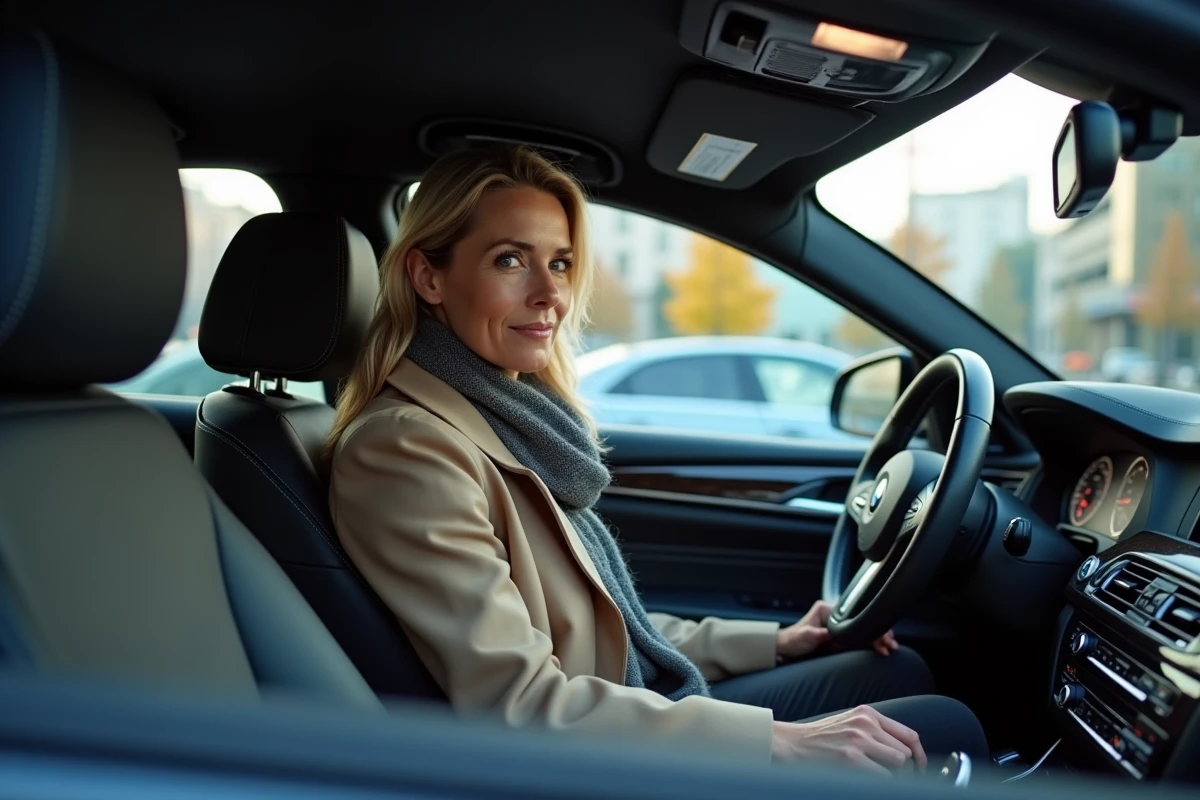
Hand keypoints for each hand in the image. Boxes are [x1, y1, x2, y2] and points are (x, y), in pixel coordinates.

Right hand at [770, 706, 926, 776]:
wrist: (792, 744)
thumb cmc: (820, 738)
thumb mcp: (849, 723)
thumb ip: (874, 731)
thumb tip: (906, 752)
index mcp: (867, 713)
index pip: (909, 735)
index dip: (920, 755)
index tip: (920, 768)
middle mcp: (866, 723)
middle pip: (906, 751)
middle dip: (903, 768)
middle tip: (893, 777)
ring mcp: (859, 740)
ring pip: (899, 763)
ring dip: (891, 775)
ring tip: (874, 776)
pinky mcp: (851, 758)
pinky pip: (884, 776)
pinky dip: (879, 782)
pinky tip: (864, 779)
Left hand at [775, 600, 900, 660]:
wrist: (785, 648)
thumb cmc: (793, 640)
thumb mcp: (807, 636)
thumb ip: (822, 634)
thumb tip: (837, 633)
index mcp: (827, 609)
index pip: (854, 616)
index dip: (869, 626)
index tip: (880, 636)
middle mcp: (835, 615)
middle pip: (862, 622)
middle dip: (878, 633)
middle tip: (890, 645)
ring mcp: (838, 625)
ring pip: (863, 630)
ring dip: (877, 639)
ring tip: (890, 648)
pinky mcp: (838, 636)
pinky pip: (858, 638)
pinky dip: (869, 643)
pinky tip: (880, 648)